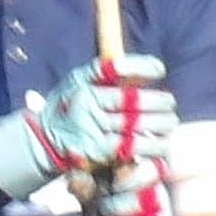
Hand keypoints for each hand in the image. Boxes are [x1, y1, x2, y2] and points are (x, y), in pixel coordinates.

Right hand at [0, 53, 168, 200]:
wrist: (45, 141)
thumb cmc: (70, 106)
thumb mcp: (79, 80)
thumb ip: (106, 70)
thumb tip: (146, 64)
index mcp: (84, 82)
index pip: (117, 68)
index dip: (142, 67)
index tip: (161, 70)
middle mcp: (87, 102)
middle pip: (132, 101)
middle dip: (158, 103)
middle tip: (171, 105)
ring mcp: (92, 127)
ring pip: (135, 124)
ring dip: (159, 126)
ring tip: (170, 125)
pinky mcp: (97, 150)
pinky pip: (131, 147)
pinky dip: (150, 147)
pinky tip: (162, 146)